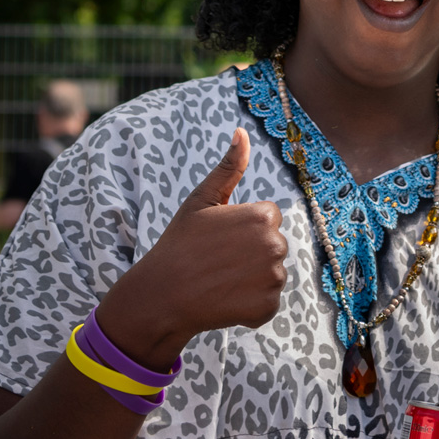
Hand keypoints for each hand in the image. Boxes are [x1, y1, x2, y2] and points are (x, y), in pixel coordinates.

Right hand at [97, 129, 288, 369]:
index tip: (220, 238)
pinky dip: (251, 305)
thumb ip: (229, 167)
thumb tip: (242, 132)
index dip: (243, 228)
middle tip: (219, 260)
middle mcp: (275, 245)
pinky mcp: (268, 307)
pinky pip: (268, 302)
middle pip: (273, 245)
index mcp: (263, 216)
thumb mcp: (201, 200)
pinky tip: (226, 300)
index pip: (269, 218)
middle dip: (252, 252)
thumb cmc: (180, 243)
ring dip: (252, 279)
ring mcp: (273, 278)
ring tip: (221, 280)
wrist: (163, 295)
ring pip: (272, 274)